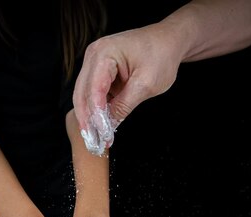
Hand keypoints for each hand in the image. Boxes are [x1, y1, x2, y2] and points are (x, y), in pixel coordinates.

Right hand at [73, 25, 182, 151]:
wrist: (169, 41)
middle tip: (93, 141)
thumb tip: (109, 124)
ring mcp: (95, 62)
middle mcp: (93, 55)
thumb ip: (125, 104)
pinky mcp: (100, 70)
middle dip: (87, 119)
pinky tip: (102, 126)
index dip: (96, 114)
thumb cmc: (161, 55)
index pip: (94, 89)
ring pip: (85, 94)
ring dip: (90, 117)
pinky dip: (97, 109)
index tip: (101, 134)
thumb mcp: (146, 84)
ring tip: (97, 138)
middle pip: (82, 93)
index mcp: (104, 53)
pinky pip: (94, 93)